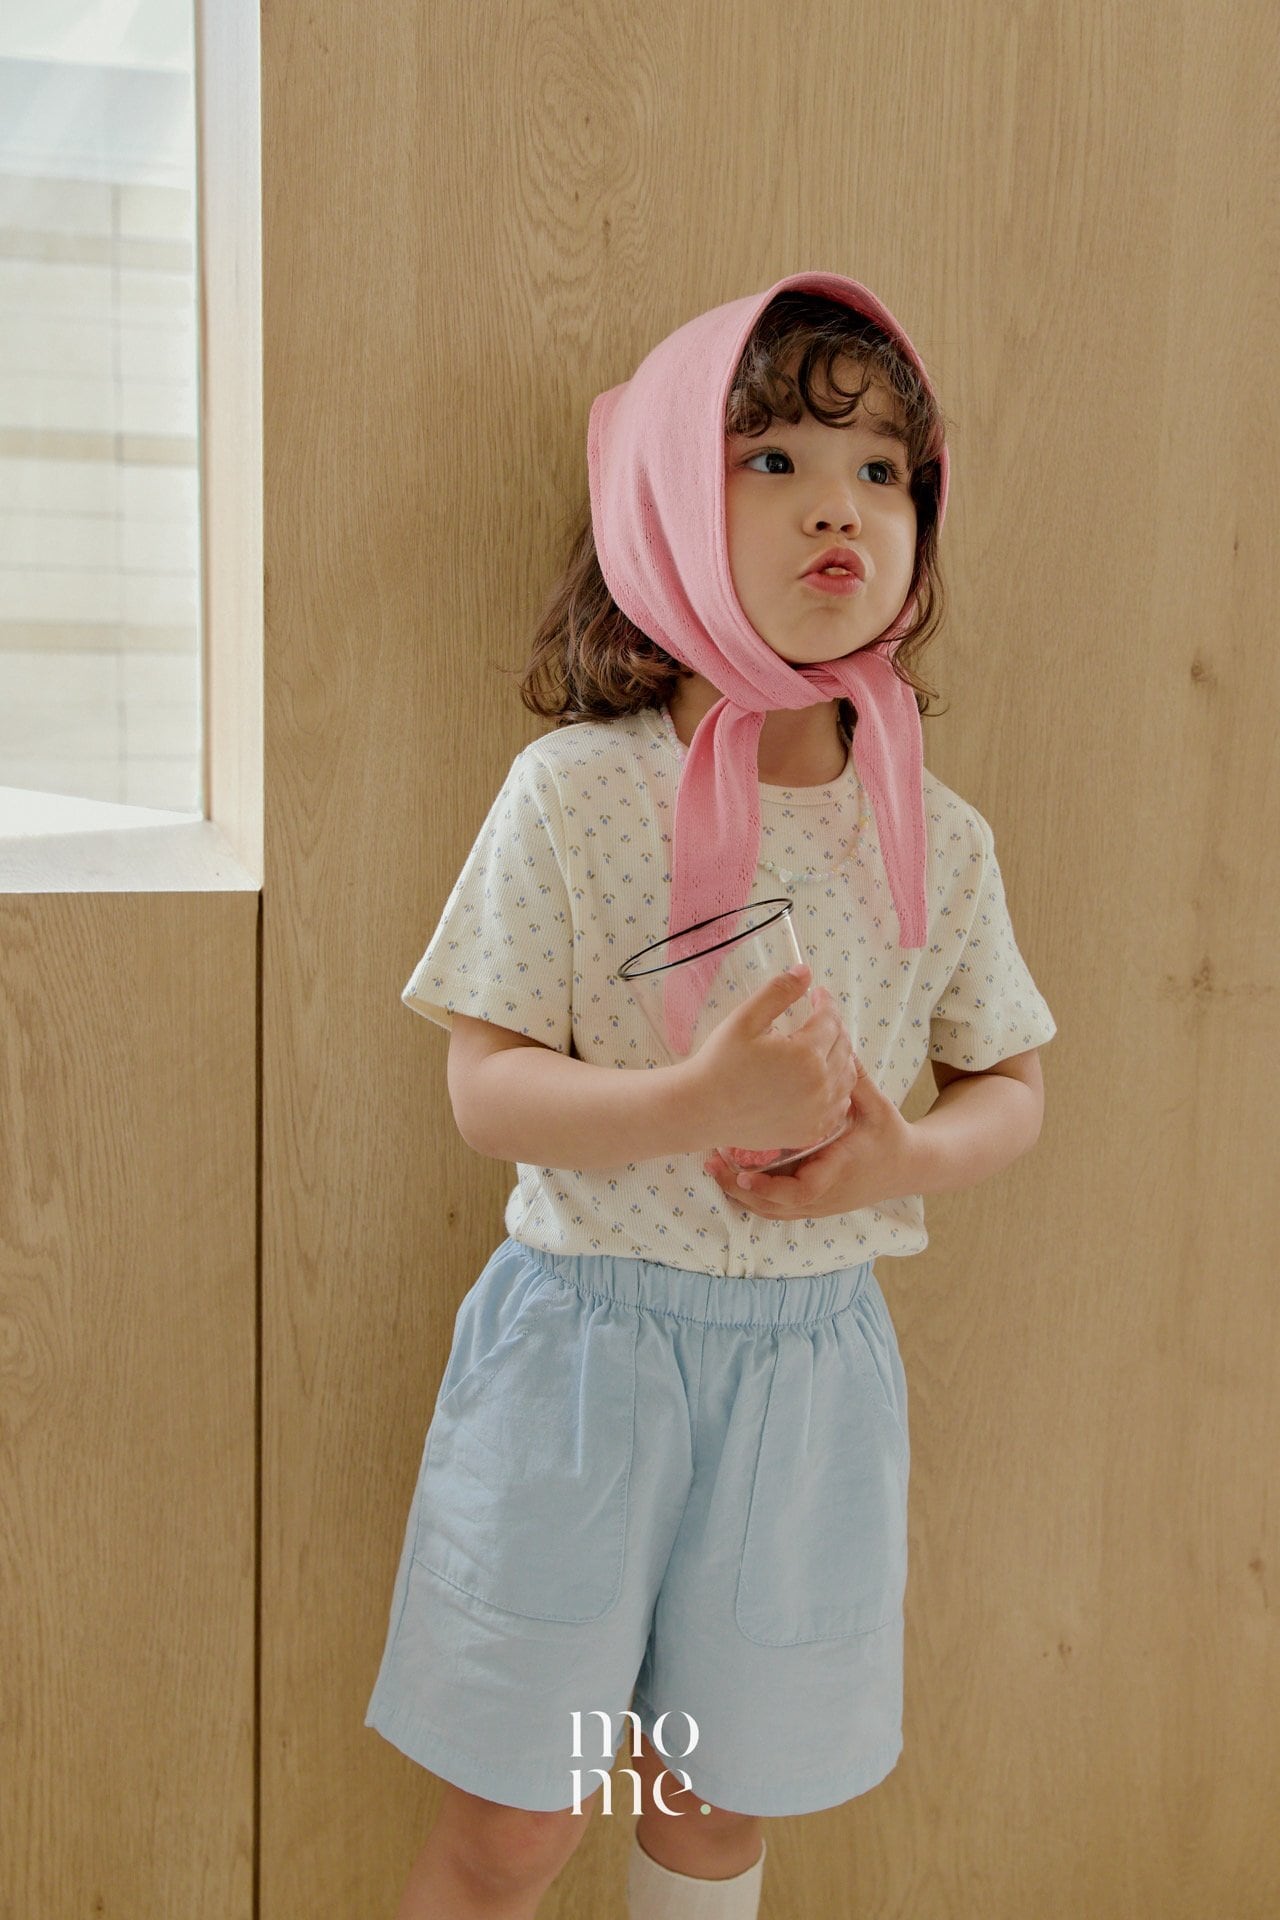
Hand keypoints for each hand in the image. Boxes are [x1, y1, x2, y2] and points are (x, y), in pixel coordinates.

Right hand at [681, 967, 858, 1151]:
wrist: (702, 1110)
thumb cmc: (720, 1063)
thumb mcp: (745, 1019)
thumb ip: (778, 992)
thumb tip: (805, 972)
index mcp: (806, 1055)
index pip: (830, 1019)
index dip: (825, 1001)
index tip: (817, 994)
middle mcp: (820, 1086)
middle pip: (843, 1046)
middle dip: (834, 1026)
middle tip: (818, 1017)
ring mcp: (818, 1112)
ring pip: (847, 1076)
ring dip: (839, 1055)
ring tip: (821, 1044)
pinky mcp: (811, 1130)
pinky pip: (838, 1105)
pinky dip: (836, 1088)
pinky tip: (820, 1078)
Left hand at [702, 1052, 921, 1220]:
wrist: (907, 1168)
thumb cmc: (890, 1135)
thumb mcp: (878, 1106)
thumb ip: (856, 1079)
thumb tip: (838, 1042)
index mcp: (839, 1171)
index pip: (802, 1190)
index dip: (770, 1187)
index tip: (743, 1175)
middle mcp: (826, 1195)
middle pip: (775, 1206)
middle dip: (740, 1190)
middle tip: (711, 1165)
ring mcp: (819, 1205)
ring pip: (772, 1211)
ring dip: (740, 1195)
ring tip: (712, 1168)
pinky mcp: (813, 1205)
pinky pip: (777, 1209)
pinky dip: (753, 1198)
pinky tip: (730, 1177)